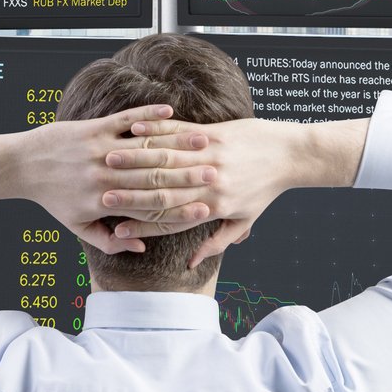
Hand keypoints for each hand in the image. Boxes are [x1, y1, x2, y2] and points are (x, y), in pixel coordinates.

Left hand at [0, 105, 217, 254]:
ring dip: (176, 142)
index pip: (149, 206)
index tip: (207, 205)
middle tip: (218, 172)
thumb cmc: (53, 199)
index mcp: (103, 203)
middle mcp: (104, 176)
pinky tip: (170, 110)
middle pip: (154, 176)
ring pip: (145, 147)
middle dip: (188, 174)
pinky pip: (127, 120)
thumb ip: (109, 240)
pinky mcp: (93, 127)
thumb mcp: (77, 226)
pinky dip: (149, 115)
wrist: (22, 165)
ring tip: (204, 141)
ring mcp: (99, 149)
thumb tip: (140, 245)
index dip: (179, 206)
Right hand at [99, 117, 319, 267]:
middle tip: (102, 196)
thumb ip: (216, 241)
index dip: (143, 226)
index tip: (117, 229)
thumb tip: (191, 262)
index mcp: (214, 207)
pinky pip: (178, 132)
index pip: (171, 220)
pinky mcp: (214, 134)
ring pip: (166, 160)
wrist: (289, 154)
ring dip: (135, 160)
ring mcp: (210, 156)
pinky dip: (155, 130)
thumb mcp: (243, 220)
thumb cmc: (264, 190)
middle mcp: (209, 184)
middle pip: (162, 191)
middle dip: (130, 195)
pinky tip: (133, 129)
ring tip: (108, 161)